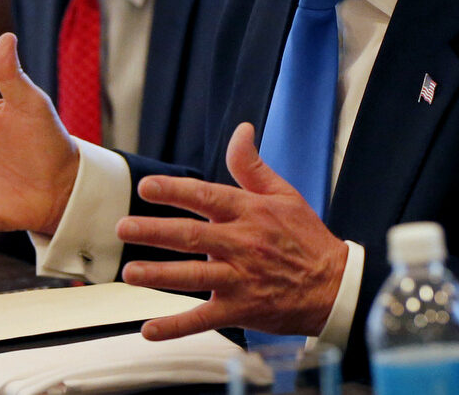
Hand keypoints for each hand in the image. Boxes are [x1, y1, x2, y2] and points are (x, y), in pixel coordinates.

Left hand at [115, 123, 348, 339]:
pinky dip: (175, 327)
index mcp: (251, 213)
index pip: (208, 197)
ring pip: (194, 277)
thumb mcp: (284, 194)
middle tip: (123, 228)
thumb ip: (253, 166)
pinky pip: (203, 320)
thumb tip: (241, 130)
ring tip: (130, 273)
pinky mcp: (241, 310)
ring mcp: (241, 279)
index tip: (147, 187)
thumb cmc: (306, 238)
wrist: (334, 286)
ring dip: (160, 275)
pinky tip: (149, 330)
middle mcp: (243, 244)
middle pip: (193, 236)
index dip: (176, 190)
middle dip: (154, 231)